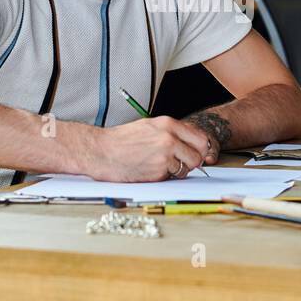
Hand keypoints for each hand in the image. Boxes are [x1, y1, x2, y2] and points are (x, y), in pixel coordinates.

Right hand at [83, 116, 212, 181]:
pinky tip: (150, 170)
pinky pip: (172, 177)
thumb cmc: (121, 140)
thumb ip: (170, 132)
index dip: (200, 149)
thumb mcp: (149, 126)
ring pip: (187, 168)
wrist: (100, 151)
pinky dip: (165, 177)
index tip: (196, 154)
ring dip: (178, 171)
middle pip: (198, 155)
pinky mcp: (158, 171)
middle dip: (192, 161)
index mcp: (167, 124)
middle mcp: (169, 138)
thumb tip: (191, 142)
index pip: (200, 138)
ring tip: (160, 166)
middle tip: (181, 163)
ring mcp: (164, 155)